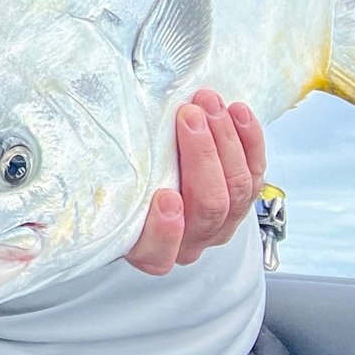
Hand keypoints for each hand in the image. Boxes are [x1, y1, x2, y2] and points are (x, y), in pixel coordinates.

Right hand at [124, 89, 265, 275]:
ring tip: (209, 103)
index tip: (166, 196)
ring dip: (226, 140)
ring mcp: (222, 224)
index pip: (158, 252)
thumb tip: (98, 130)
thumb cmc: (123, 184)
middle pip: (208, 208)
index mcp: (149, 251)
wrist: (152, 182)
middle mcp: (190, 243)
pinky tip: (238, 112)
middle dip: (202, 157)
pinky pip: (256, 173)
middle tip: (189, 116)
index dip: (166, 230)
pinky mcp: (243, 200)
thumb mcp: (110, 184)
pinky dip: (250, 140)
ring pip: (237, 189)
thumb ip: (111, 173)